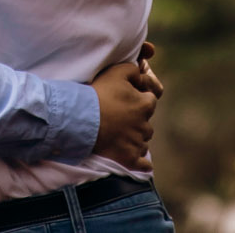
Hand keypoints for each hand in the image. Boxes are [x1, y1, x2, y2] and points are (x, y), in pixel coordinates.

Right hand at [91, 47, 160, 168]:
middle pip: (147, 124)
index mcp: (145, 105)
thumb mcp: (117, 72)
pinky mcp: (130, 160)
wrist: (83, 119)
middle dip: (138, 121)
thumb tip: (141, 72)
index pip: (151, 101)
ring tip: (120, 135)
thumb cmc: (100, 93)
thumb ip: (133, 69)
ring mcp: (138, 144)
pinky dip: (141, 163)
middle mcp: (145, 126)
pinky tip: (136, 159)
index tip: (128, 101)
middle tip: (121, 118)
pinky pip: (143, 165)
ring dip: (136, 139)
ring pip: (143, 142)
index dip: (140, 100)